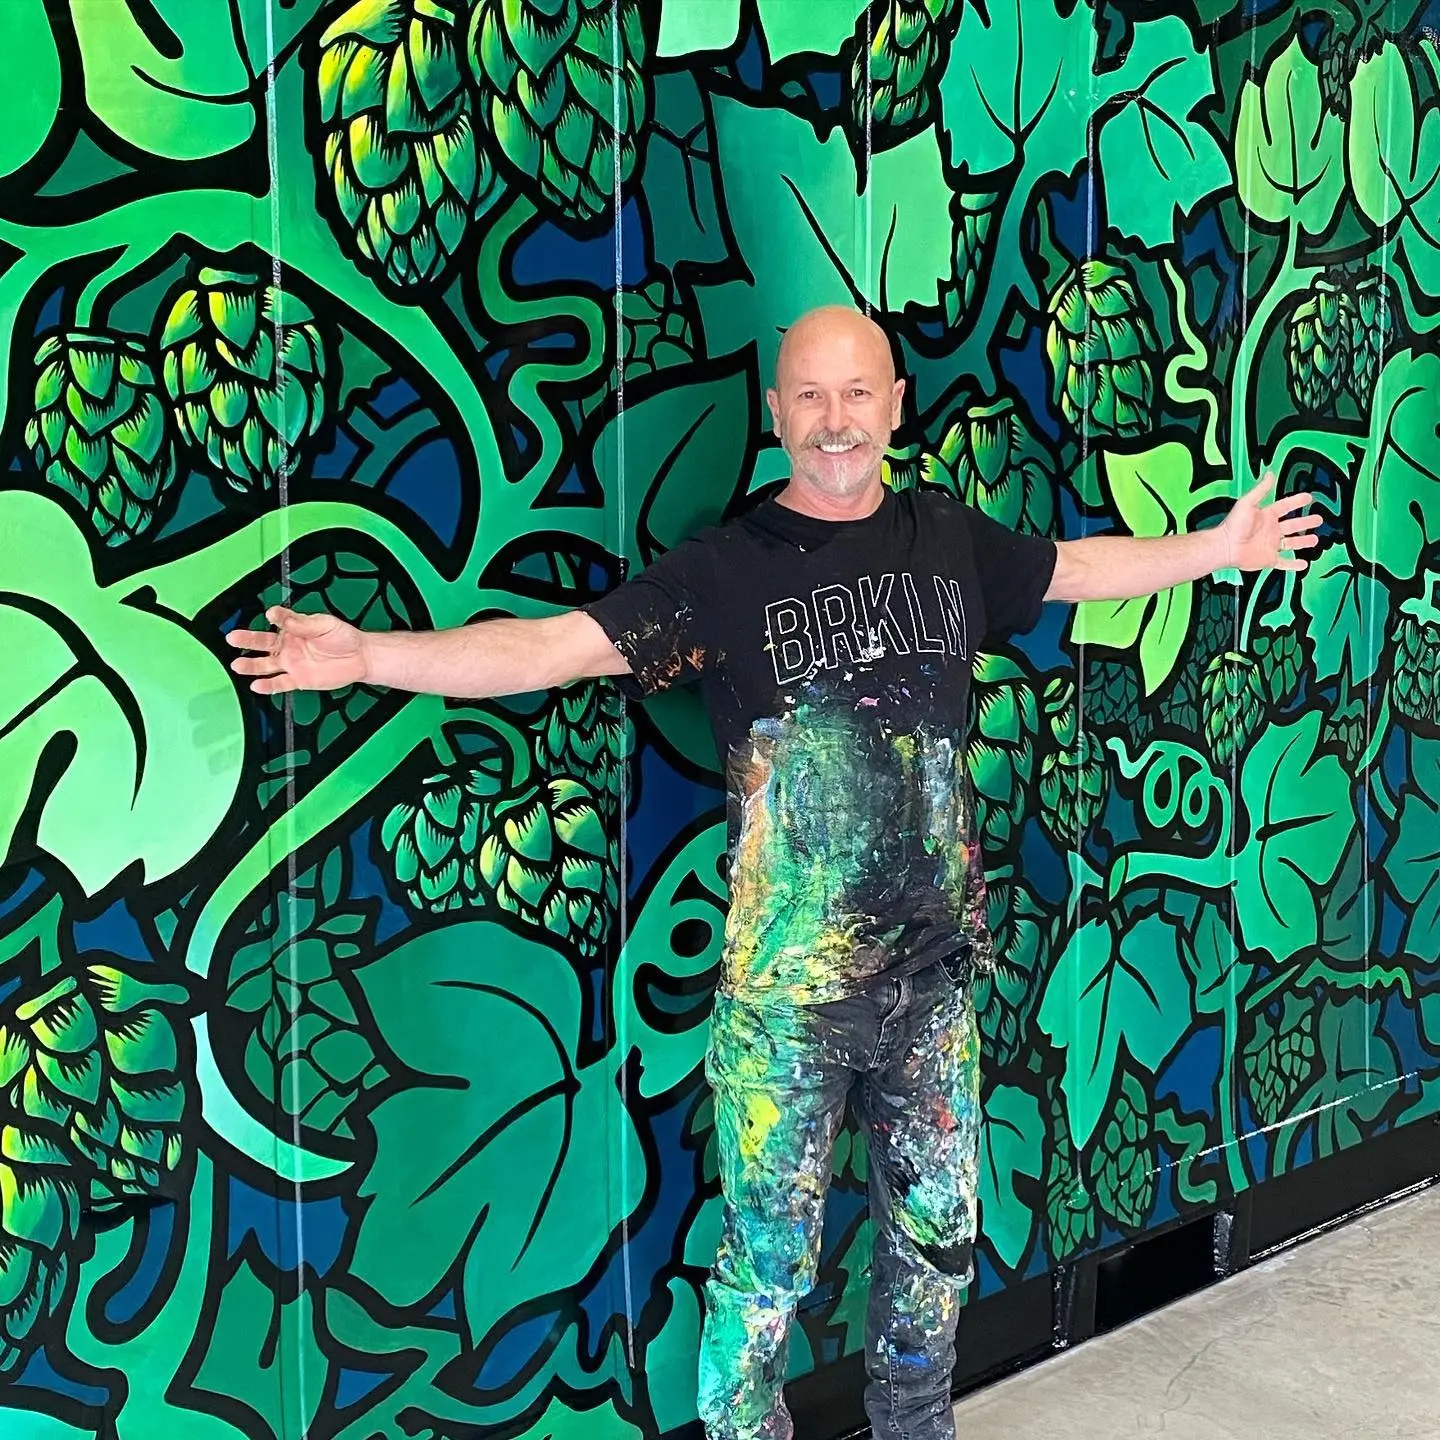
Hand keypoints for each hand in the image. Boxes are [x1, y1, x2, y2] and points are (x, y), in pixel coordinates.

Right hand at [225, 606, 367, 693]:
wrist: (359, 658)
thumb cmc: (343, 637)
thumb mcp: (324, 625)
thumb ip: (302, 623)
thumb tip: (280, 615)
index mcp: (293, 629)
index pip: (278, 621)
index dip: (275, 617)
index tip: (271, 615)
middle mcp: (288, 646)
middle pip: (263, 643)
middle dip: (247, 641)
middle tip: (233, 637)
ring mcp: (291, 664)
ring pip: (266, 665)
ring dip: (251, 666)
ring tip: (236, 665)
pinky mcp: (298, 680)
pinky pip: (279, 684)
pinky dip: (267, 686)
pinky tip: (256, 686)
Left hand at [1219, 474, 1322, 571]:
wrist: (1226, 547)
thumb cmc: (1233, 526)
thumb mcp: (1247, 503)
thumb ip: (1260, 489)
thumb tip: (1269, 474)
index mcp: (1267, 516)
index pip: (1286, 506)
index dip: (1296, 501)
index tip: (1308, 497)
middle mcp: (1270, 530)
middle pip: (1293, 525)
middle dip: (1306, 522)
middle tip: (1318, 519)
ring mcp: (1270, 545)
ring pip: (1291, 543)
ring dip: (1303, 541)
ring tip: (1315, 539)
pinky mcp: (1269, 559)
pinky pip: (1284, 563)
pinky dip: (1293, 565)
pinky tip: (1302, 564)